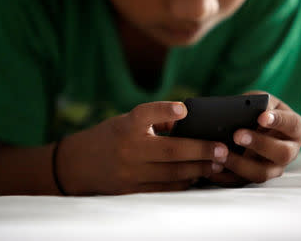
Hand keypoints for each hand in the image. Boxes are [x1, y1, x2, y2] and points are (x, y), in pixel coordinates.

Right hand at [57, 101, 228, 194]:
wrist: (78, 165)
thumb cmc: (110, 137)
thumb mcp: (126, 122)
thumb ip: (155, 123)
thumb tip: (188, 125)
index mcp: (126, 126)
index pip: (146, 114)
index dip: (164, 110)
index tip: (184, 109)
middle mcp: (128, 150)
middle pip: (171, 151)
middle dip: (201, 150)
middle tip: (222, 150)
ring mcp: (130, 173)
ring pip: (172, 173)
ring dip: (198, 169)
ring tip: (216, 164)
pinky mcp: (132, 190)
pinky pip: (165, 188)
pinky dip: (184, 182)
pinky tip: (197, 176)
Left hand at [208, 91, 300, 186]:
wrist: (251, 125)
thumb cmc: (258, 110)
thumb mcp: (260, 101)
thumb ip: (256, 103)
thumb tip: (243, 109)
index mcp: (295, 129)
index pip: (292, 125)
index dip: (279, 121)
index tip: (262, 117)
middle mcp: (290, 151)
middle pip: (281, 154)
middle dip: (258, 144)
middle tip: (237, 135)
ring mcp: (274, 168)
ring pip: (262, 173)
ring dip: (240, 164)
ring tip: (221, 154)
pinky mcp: (255, 177)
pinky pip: (242, 182)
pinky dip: (227, 176)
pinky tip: (213, 167)